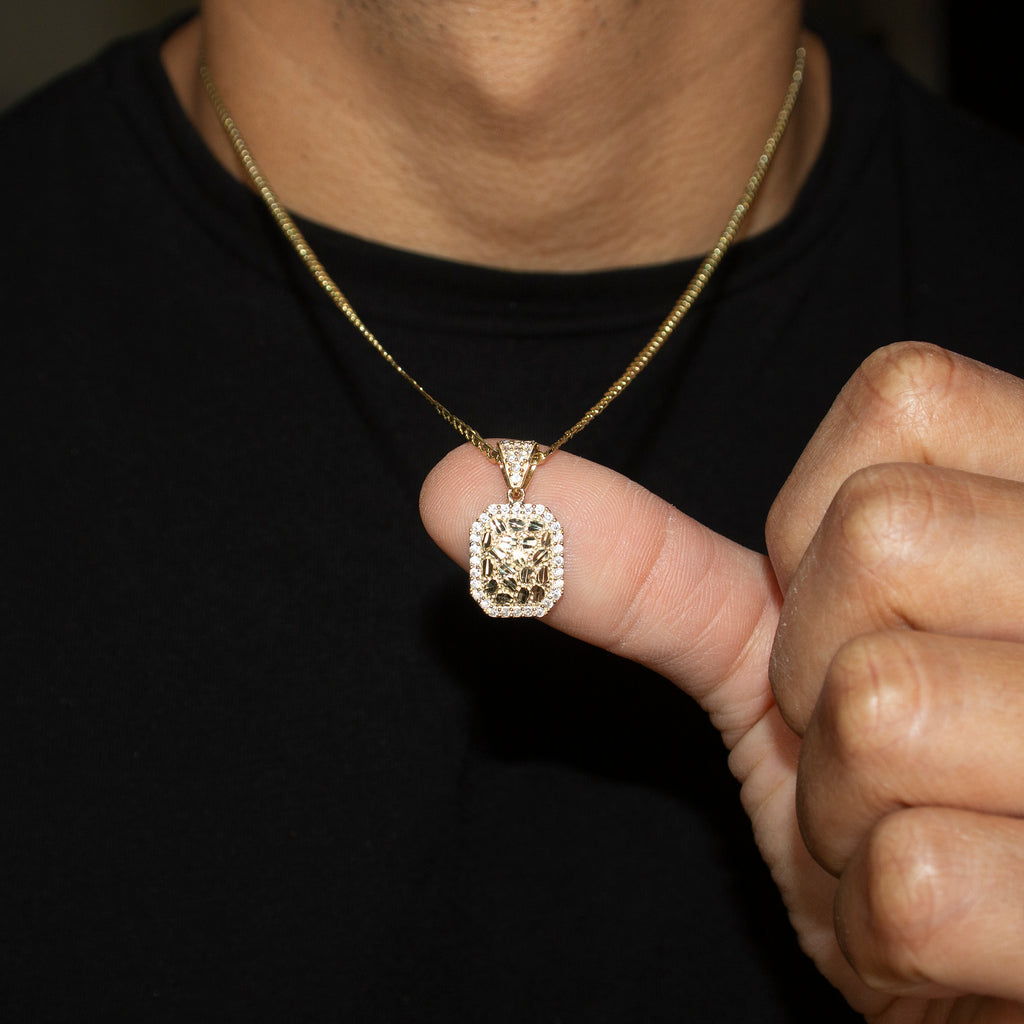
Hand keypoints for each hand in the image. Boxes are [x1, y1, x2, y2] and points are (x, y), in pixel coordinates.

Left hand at [420, 342, 1023, 1021]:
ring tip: (919, 822)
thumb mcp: (777, 657)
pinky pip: (916, 877)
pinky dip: (888, 921)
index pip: (902, 398)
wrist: (986, 953)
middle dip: (818, 668)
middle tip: (880, 737)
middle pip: (880, 541)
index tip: (842, 611)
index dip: (819, 526)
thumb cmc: (895, 783)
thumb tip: (454, 483)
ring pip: (882, 708)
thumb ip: (644, 564)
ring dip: (846, 804)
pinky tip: (955, 919)